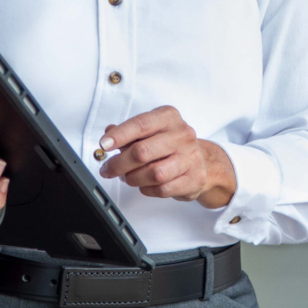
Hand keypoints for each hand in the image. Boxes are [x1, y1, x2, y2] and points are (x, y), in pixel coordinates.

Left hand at [99, 105, 235, 207]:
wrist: (203, 161)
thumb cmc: (171, 144)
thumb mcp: (150, 131)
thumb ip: (129, 132)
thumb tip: (108, 133)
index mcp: (169, 117)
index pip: (141, 124)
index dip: (119, 135)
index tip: (104, 144)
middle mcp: (182, 134)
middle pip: (143, 152)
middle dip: (119, 164)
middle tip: (108, 169)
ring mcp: (190, 157)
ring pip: (153, 173)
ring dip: (133, 179)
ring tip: (128, 177)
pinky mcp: (194, 178)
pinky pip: (163, 189)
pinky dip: (148, 189)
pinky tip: (145, 185)